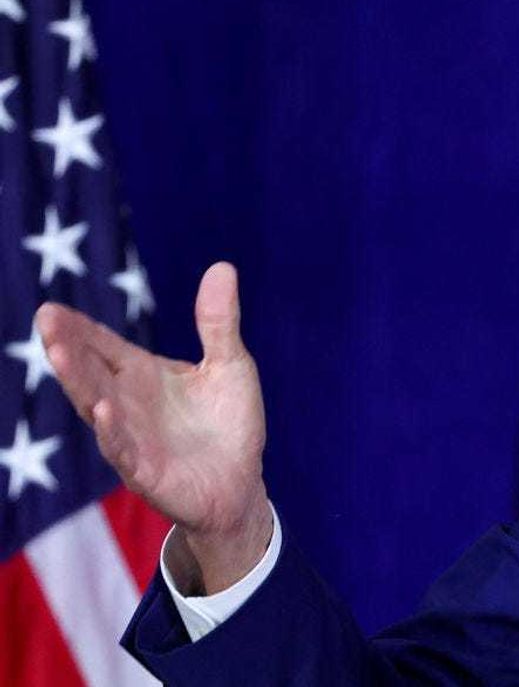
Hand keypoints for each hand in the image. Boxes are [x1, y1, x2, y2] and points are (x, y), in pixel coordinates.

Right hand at [36, 262, 272, 593]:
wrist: (241, 483)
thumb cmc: (229, 422)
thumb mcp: (230, 364)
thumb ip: (218, 322)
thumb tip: (223, 266)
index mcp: (142, 375)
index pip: (103, 347)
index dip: (79, 329)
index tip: (50, 309)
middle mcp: (128, 404)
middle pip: (91, 372)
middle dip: (68, 349)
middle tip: (47, 322)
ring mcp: (132, 439)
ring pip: (98, 408)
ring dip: (80, 383)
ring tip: (60, 354)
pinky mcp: (147, 473)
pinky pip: (125, 451)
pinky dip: (114, 432)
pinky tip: (105, 410)